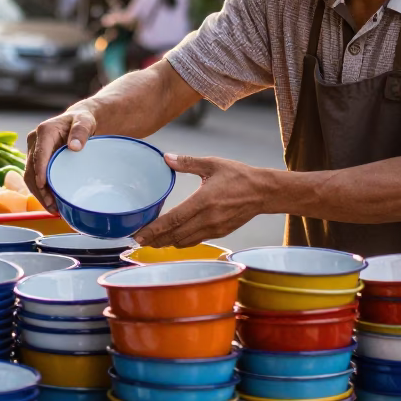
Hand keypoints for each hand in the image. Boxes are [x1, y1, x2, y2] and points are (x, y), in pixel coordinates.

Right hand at [25, 107, 97, 212]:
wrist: (77, 122)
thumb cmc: (82, 121)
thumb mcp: (85, 121)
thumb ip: (81, 131)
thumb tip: (74, 146)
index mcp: (44, 131)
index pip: (39, 154)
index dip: (39, 170)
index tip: (43, 185)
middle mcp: (34, 141)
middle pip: (31, 169)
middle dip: (39, 190)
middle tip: (53, 206)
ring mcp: (33, 152)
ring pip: (30, 177)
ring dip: (39, 194)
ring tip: (53, 209)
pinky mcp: (36, 161)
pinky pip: (34, 179)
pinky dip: (41, 192)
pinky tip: (51, 203)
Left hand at [134, 154, 275, 247]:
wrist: (263, 192)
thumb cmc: (238, 176)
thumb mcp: (212, 164)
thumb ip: (187, 163)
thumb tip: (165, 157)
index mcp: (204, 201)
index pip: (173, 219)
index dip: (154, 230)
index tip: (138, 235)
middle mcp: (208, 218)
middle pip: (175, 236)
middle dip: (155, 240)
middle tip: (137, 241)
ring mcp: (214, 228)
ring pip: (184, 242)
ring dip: (167, 243)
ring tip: (151, 241)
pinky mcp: (220, 233)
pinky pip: (196, 241)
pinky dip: (181, 242)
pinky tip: (173, 239)